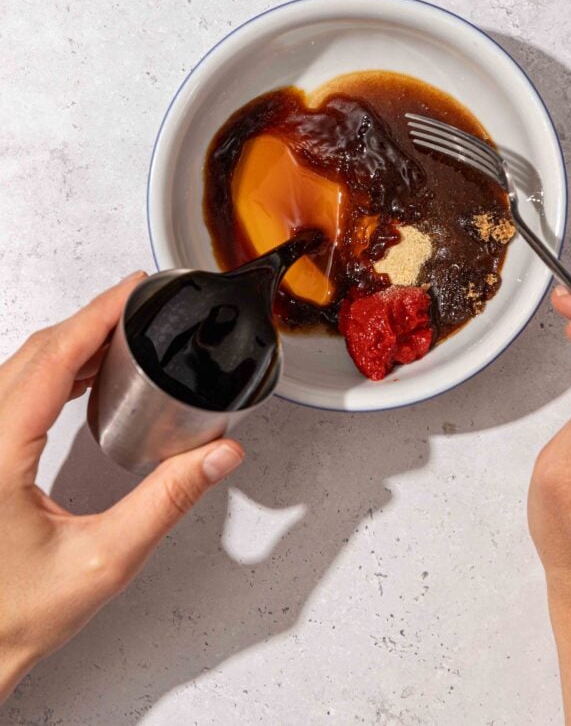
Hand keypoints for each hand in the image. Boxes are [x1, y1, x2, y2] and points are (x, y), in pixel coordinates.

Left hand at [0, 274, 243, 700]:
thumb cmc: (15, 614)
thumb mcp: (104, 559)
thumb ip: (168, 501)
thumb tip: (218, 456)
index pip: (53, 358)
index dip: (97, 314)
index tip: (133, 289)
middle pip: (37, 352)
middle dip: (92, 319)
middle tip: (140, 303)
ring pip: (21, 367)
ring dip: (73, 342)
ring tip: (122, 332)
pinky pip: (15, 389)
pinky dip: (55, 369)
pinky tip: (85, 373)